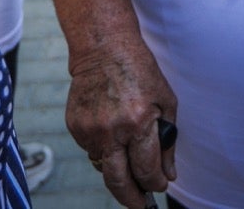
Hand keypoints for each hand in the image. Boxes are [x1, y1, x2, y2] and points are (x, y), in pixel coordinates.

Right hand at [67, 42, 177, 208]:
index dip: (155, 185)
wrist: (103, 48)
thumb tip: (168, 175)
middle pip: (119, 182)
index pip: (146, 170)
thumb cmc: (139, 71)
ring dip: (117, 169)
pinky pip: (91, 151)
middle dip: (131, 199)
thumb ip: (168, 142)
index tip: (159, 187)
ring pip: (103, 167)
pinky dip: (104, 149)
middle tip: (139, 204)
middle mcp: (112, 129)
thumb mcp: (166, 101)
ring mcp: (90, 129)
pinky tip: (112, 131)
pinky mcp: (75, 126)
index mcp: (138, 122)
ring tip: (127, 154)